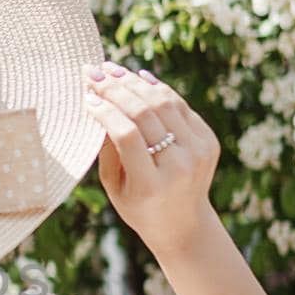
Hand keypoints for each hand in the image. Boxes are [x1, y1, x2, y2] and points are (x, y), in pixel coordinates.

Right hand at [83, 61, 220, 255]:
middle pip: (146, 114)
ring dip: (135, 82)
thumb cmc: (139, 207)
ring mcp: (198, 151)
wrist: (184, 225)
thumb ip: (107, 149)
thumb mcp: (114, 187)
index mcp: (150, 184)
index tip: (86, 96)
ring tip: (113, 70)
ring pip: (164, 103)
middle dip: (116, 88)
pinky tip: (138, 78)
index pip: (127, 135)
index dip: (105, 111)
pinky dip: (158, 89)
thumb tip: (98, 105)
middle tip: (94, 72)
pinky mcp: (208, 141)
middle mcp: (179, 166)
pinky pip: (180, 106)